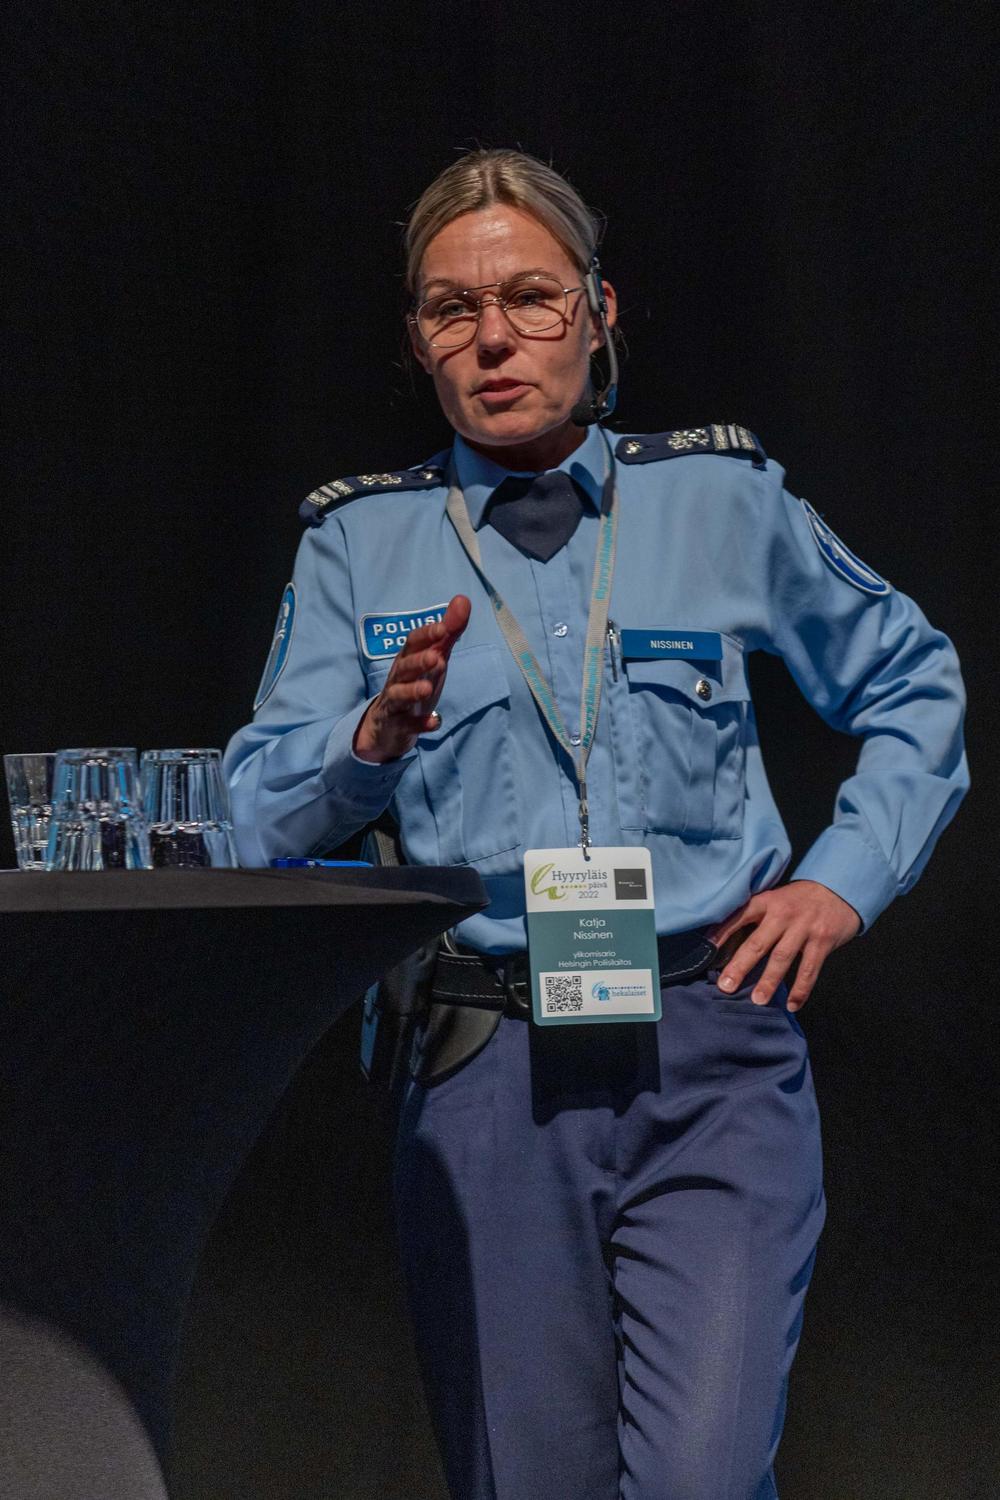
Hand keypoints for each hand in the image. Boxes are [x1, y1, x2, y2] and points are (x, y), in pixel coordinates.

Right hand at [353, 595, 470, 763]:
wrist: (387, 725)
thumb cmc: (415, 682)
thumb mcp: (433, 656)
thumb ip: (448, 632)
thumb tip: (463, 600)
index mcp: (408, 658)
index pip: (413, 642)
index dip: (426, 635)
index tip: (443, 628)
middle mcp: (399, 678)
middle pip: (405, 667)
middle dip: (418, 661)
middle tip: (436, 658)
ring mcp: (396, 702)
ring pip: (400, 694)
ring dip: (412, 691)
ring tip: (427, 689)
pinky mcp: (398, 725)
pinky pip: (408, 725)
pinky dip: (420, 724)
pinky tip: (434, 722)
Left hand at [707, 880, 860, 1010]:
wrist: (837, 889)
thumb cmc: (798, 900)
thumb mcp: (775, 899)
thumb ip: (756, 918)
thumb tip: (726, 944)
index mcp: (767, 902)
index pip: (739, 916)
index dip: (721, 932)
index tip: (705, 951)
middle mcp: (783, 914)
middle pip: (758, 942)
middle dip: (740, 966)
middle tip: (726, 986)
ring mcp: (804, 928)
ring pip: (782, 958)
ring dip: (769, 981)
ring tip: (757, 1000)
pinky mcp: (823, 941)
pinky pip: (810, 969)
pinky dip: (801, 989)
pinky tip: (792, 1005)